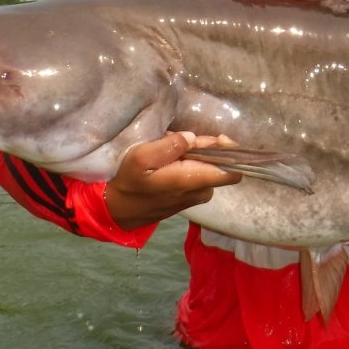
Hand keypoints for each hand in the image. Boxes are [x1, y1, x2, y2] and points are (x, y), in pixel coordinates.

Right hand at [105, 131, 242, 229]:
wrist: (116, 210)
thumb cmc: (128, 182)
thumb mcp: (141, 158)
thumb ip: (169, 146)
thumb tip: (192, 138)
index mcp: (192, 181)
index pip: (231, 172)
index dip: (231, 152)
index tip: (219, 138)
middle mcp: (199, 192)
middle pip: (219, 166)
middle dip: (206, 148)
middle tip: (181, 140)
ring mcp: (194, 196)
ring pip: (208, 169)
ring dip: (195, 155)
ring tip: (170, 149)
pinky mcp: (187, 197)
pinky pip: (198, 175)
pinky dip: (189, 164)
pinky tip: (169, 160)